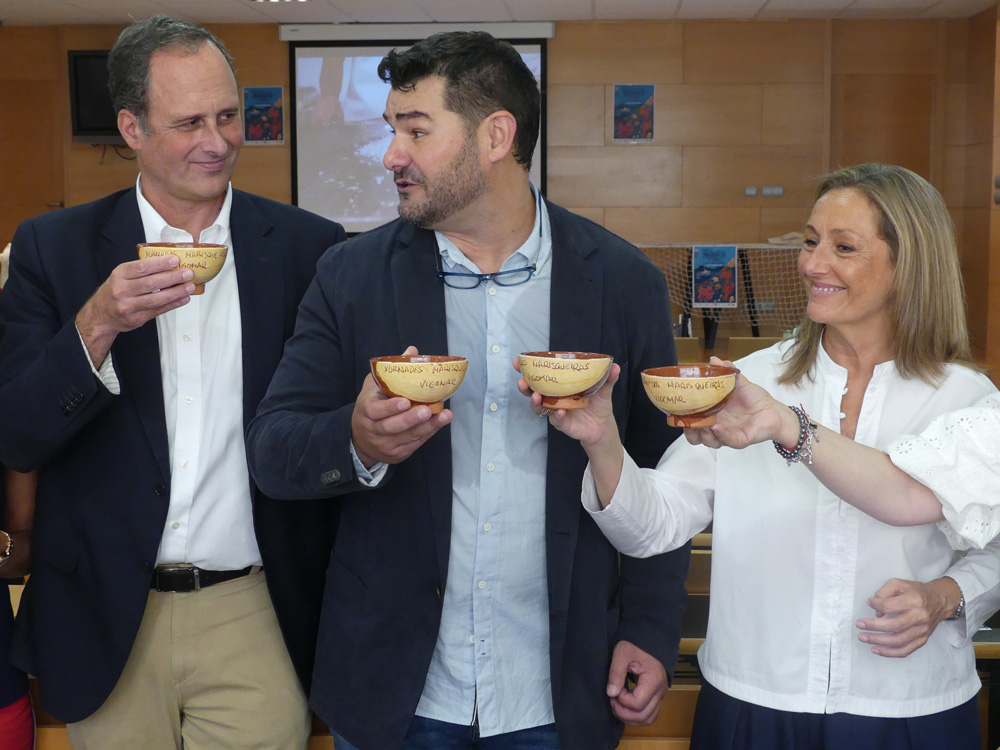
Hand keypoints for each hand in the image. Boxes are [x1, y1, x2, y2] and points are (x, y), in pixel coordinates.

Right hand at [76, 255, 194, 363]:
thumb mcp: (121, 276)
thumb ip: (141, 270)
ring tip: (190, 287)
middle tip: (187, 273)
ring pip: (156, 298)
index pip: (142, 267)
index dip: (160, 264)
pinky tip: (183, 298)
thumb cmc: (115, 291)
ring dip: (176, 292)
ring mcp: (129, 306)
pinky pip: (158, 310)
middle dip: (173, 277)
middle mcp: (122, 290)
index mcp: (119, 275)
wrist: (101, 315)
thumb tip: (169, 264)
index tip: (175, 260)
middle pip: (151, 283)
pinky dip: (173, 304)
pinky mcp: (137, 318)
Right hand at [351, 346, 452, 467]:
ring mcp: (385, 444)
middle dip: (411, 419)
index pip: (375, 411)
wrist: (361, 440)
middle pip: (392, 427)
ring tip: (444, 416)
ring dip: (427, 427)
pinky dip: (429, 433)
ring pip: (407, 437)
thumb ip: (391, 370)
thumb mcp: (374, 387)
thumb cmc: (371, 406)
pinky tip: (440, 422)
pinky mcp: (397, 454)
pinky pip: (415, 444)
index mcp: (366, 410)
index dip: (390, 407)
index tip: (405, 401)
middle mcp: (373, 429)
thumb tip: (412, 350)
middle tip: (428, 410)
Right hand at [514, 360, 619, 446]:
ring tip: (537, 396)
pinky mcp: (561, 423)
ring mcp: (555, 410)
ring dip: (535, 401)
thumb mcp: (603, 389)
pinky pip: (555, 420)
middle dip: (525, 385)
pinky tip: (560, 412)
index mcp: (559, 385)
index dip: (527, 369)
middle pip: (532, 391)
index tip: (518, 362)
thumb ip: (607, 378)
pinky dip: (557, 416)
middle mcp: (553, 397)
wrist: (603, 426)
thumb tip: (615, 365)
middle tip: (522, 381)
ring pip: (539, 406)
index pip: (540, 375)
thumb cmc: (598, 404)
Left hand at [606, 640, 668, 724]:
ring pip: (648, 719)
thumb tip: (611, 693)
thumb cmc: (635, 644)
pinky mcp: (657, 696)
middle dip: (624, 713)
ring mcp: (660, 695)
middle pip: (644, 716)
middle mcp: (660, 691)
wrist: (648, 639)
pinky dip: (638, 716)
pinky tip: (626, 708)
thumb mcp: (622, 653)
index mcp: (653, 680)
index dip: (622, 701)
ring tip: (618, 707)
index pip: (637, 703)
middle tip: (612, 701)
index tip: (614, 688)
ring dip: (631, 718)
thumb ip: (616, 673)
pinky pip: (650, 714)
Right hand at [683, 357, 795, 449]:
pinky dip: (720, 435)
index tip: (676, 410)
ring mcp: (727, 434)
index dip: (682, 418)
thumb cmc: (755, 399)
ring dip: (702, 434)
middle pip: (695, 436)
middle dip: (689, 430)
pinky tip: (716, 427)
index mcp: (712, 413)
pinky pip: (727, 440)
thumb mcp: (739, 383)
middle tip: (687, 420)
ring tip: (703, 423)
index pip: (691, 421)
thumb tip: (713, 359)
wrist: (775, 411)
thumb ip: (726, 371)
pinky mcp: (739, 440)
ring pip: (708, 442)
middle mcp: (717, 426)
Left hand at [856, 577, 957, 657]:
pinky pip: (906, 650)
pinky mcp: (923, 640)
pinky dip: (890, 653)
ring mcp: (922, 631)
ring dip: (878, 641)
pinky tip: (876, 649)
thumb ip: (884, 592)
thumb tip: (876, 610)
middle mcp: (920, 617)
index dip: (876, 605)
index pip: (889, 606)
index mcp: (914, 600)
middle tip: (859, 625)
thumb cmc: (916, 592)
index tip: (869, 602)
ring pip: (899, 641)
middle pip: (894, 626)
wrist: (939, 601)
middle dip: (874, 626)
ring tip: (863, 637)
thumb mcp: (899, 583)